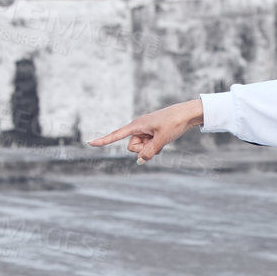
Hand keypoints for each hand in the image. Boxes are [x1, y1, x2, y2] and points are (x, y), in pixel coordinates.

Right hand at [88, 99, 204, 162]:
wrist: (186, 114)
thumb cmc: (174, 123)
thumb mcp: (161, 139)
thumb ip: (149, 151)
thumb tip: (140, 161)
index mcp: (136, 125)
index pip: (116, 135)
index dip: (103, 140)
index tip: (89, 143)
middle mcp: (138, 128)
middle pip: (132, 147)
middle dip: (143, 149)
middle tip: (157, 140)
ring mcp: (144, 131)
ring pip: (141, 148)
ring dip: (151, 148)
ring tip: (163, 138)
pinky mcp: (151, 133)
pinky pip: (148, 146)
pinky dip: (155, 146)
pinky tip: (164, 139)